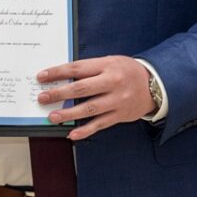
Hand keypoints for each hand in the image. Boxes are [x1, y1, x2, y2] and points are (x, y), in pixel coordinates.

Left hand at [37, 56, 154, 140]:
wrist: (155, 85)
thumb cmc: (127, 71)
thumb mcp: (110, 62)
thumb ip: (90, 68)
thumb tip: (62, 76)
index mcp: (107, 65)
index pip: (77, 68)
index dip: (57, 73)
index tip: (42, 77)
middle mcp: (112, 82)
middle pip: (81, 89)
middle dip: (59, 94)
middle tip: (42, 98)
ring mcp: (117, 100)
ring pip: (89, 108)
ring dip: (69, 114)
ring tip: (52, 117)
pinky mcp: (120, 115)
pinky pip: (100, 124)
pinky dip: (86, 131)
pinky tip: (72, 134)